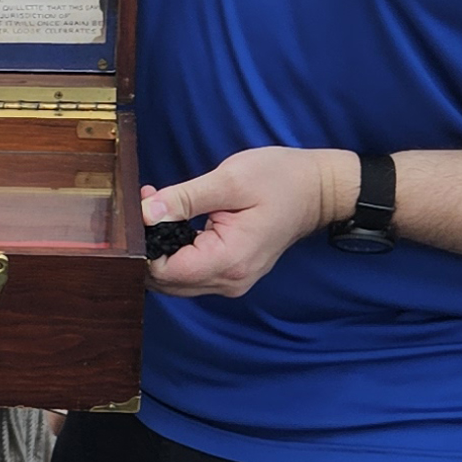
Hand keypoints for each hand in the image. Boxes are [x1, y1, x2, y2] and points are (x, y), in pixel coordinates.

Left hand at [140, 147, 358, 297]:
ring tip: (161, 207)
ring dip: (161, 249)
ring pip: (176, 280)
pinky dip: (177, 251)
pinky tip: (176, 221)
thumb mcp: (229, 180)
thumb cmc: (281, 180)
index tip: (143, 210)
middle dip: (149, 246)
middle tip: (149, 203)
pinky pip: (192, 272)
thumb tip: (146, 213)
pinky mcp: (231, 273)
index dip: (145, 244)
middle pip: (166, 282)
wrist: (317, 190)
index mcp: (229, 260)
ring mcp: (232, 281)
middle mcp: (229, 281)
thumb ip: (184, 199)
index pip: (166, 273)